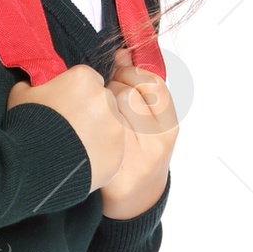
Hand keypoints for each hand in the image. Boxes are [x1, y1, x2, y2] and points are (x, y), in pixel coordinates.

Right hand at [7, 63, 124, 189]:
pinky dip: (100, 154)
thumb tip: (38, 83)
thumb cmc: (25, 125)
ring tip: (75, 146)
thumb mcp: (21, 92)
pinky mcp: (118, 152)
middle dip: (90, 111)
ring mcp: (115, 126)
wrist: (32, 166)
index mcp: (83, 78)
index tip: (65, 106)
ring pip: (110, 125)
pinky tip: (82, 159)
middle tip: (70, 128)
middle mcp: (105, 98)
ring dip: (97, 132)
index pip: (87, 79)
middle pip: (102, 101)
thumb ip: (36, 82)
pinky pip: (112, 150)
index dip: (75, 93)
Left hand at [98, 50, 177, 218]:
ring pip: (108, 113)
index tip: (119, 75)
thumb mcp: (152, 120)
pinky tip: (84, 132)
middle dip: (110, 91)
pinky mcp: (114, 175)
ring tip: (94, 115)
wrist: (136, 199)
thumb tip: (122, 52)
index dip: (130, 74)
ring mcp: (136, 160)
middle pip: (126, 95)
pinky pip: (93, 137)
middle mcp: (157, 143)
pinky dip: (85, 129)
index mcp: (169, 126)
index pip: (150, 84)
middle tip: (104, 100)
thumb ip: (141, 87)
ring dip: (95, 108)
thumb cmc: (141, 150)